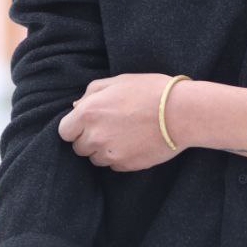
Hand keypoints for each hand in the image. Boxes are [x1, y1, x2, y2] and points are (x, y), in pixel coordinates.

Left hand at [57, 72, 185, 171]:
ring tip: (125, 134)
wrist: (181, 112)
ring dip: (104, 149)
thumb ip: (92, 92)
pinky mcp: (126, 165)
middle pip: (79, 147)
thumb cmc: (150, 90)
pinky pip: (114, 165)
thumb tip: (76, 106)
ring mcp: (110, 154)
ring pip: (96, 159)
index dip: (75, 127)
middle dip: (89, 138)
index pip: (64, 131)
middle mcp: (95, 137)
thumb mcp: (119, 81)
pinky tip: (135, 142)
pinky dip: (120, 157)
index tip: (87, 122)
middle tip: (110, 126)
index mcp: (88, 113)